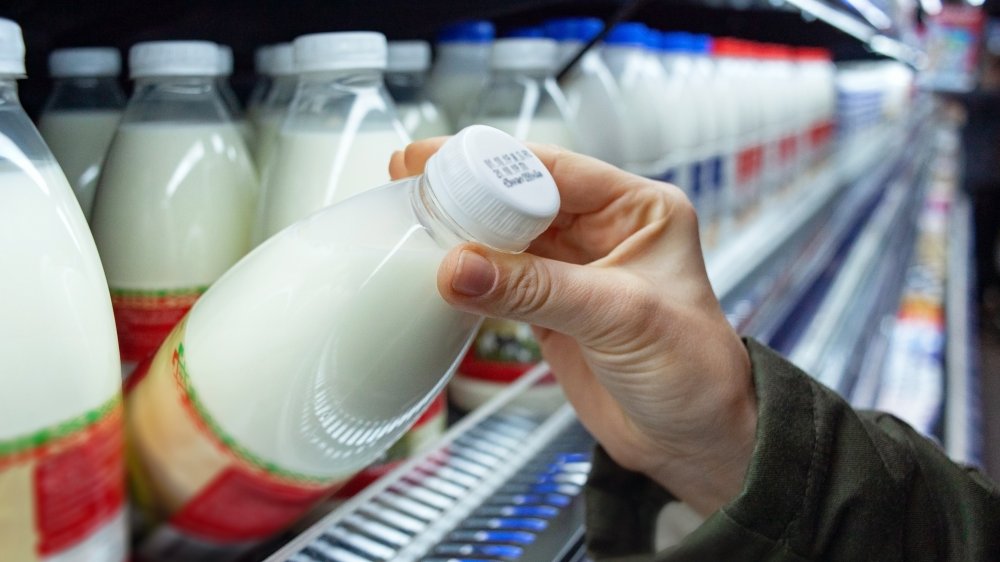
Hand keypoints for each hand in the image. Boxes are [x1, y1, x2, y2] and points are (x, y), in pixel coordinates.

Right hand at [390, 140, 755, 515]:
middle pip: (522, 197)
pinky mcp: (550, 307)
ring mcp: (574, 269)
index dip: (494, 164)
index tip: (437, 162)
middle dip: (468, 191)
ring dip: (462, 232)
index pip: (556, 171)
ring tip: (410, 220)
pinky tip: (436, 268)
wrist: (693, 442)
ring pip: (506, 237)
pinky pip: (499, 280)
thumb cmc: (695, 372)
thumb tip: (460, 266)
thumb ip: (537, 290)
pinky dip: (468, 276)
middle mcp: (604, 231)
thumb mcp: (620, 317)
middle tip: (409, 184)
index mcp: (638, 209)